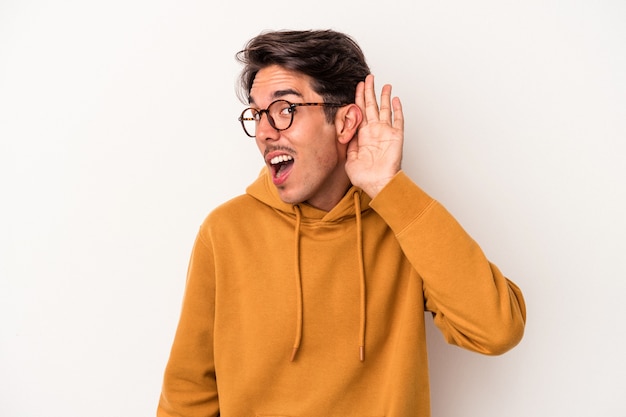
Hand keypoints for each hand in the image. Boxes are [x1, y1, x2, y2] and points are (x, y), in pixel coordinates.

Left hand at [346, 74, 403, 198]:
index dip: (359, 98)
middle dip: (369, 91)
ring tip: (384, 84)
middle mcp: (374, 131)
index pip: (360, 111)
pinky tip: (396, 99)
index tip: (357, 86)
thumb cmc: (365, 177)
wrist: (379, 184)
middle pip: (372, 106)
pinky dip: (397, 109)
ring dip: (384, 96)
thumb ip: (348, 143)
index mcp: (363, 135)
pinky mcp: (396, 136)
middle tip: (368, 78)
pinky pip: (398, 119)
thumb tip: (345, 130)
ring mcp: (386, 132)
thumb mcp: (349, 159)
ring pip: (385, 109)